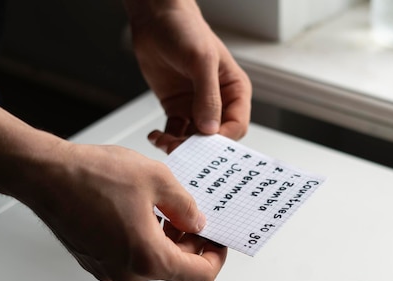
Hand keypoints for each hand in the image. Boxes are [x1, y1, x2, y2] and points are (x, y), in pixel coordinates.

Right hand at [19, 137, 226, 280]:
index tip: (217, 239)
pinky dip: (146, 238)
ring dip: (168, 238)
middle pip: (176, 267)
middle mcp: (127, 273)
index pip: (200, 275)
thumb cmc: (91, 177)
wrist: (44, 175)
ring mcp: (109, 269)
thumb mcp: (157, 180)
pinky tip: (144, 210)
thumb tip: (197, 222)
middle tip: (195, 214)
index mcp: (148, 259)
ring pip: (153, 260)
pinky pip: (132, 255)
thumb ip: (186, 206)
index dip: (215, 256)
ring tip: (168, 206)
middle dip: (191, 242)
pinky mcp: (96, 260)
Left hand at [126, 0, 251, 151]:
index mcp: (235, 91)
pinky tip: (156, 137)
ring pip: (194, 138)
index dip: (222, 138)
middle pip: (215, 137)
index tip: (205, 144)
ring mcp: (196, 107)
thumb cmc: (185, 30)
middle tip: (181, 149)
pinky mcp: (177, 108)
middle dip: (199, 146)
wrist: (155, 18)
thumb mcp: (201, 61)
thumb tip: (210, 128)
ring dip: (180, 145)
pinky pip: (175, 132)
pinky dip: (166, 139)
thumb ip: (208, 96)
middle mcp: (218, 102)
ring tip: (165, 142)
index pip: (236, 125)